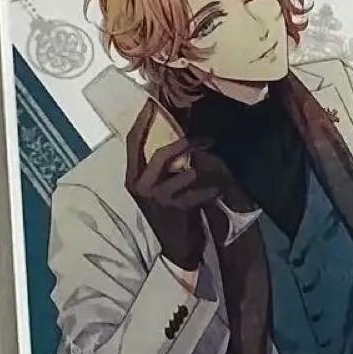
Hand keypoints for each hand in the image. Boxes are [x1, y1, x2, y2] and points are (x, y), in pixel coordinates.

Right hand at [125, 103, 228, 271]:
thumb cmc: (167, 216)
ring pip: (187, 173)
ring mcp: (158, 199)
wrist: (174, 251)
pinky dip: (213, 190)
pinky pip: (200, 192)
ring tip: (220, 172)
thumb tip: (180, 139)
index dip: (142, 121)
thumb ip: (162, 168)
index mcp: (132, 178)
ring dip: (208, 171)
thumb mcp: (157, 189)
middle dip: (187, 143)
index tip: (150, 102)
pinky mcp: (176, 210)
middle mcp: (141, 186)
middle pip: (162, 154)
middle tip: (208, 138)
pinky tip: (220, 191)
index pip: (132, 143)